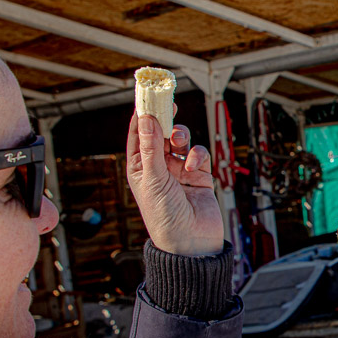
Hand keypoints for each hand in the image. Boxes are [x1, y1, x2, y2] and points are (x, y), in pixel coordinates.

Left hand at [126, 110, 224, 255]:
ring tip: (178, 140)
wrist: (191, 241)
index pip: (138, 133)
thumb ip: (151, 147)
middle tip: (169, 103)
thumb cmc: (164, 217)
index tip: (146, 96)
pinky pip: (198, 154)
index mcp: (139, 167)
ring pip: (180, 140)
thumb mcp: (152, 178)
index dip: (142, 114)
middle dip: (165, 119)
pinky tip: (192, 167)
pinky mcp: (199, 175)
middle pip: (160, 132)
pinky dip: (196, 155)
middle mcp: (158, 167)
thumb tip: (145, 118)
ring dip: (181, 137)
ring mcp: (178, 170)